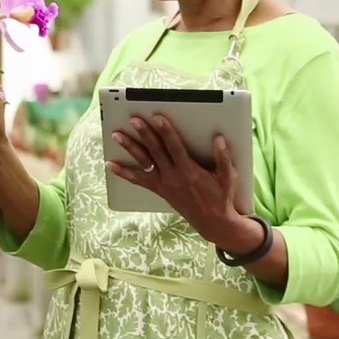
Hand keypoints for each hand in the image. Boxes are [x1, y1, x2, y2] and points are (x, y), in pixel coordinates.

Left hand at [106, 114, 246, 245]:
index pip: (175, 147)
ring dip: (129, 148)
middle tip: (134, 120)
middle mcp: (173, 176)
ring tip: (117, 135)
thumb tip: (218, 139)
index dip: (166, 131)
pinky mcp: (159, 190)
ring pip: (143, 162)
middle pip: (155, 150)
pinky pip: (138, 180)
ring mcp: (164, 183)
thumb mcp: (228, 177)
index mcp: (190, 171)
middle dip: (144, 133)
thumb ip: (223, 158)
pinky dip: (124, 173)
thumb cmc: (221, 196)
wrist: (212, 222)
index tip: (157, 117)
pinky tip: (110, 165)